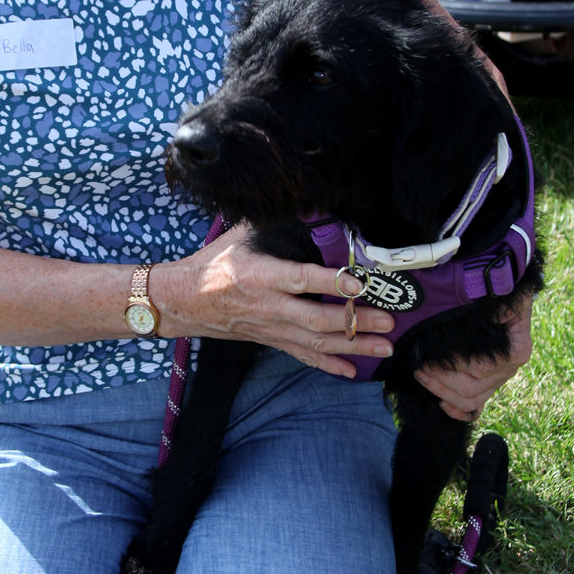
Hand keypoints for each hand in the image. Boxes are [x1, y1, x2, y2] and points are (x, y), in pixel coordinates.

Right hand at [162, 225, 394, 379]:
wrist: (185, 300)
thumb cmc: (216, 262)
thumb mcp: (241, 235)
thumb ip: (276, 223)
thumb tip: (313, 203)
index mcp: (260, 275)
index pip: (300, 279)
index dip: (331, 282)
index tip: (360, 284)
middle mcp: (268, 306)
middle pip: (317, 319)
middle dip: (356, 322)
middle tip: (388, 320)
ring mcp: (271, 328)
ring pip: (317, 342)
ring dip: (353, 346)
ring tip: (384, 347)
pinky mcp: (271, 340)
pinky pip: (303, 356)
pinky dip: (329, 365)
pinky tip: (352, 370)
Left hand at [413, 291, 533, 420]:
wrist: (509, 299)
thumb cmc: (498, 297)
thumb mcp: (493, 299)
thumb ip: (480, 315)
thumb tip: (455, 329)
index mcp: (516, 351)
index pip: (479, 368)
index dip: (450, 367)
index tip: (426, 359)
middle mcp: (510, 369)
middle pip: (473, 389)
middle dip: (440, 381)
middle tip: (418, 369)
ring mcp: (500, 380)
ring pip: (471, 400)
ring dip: (442, 392)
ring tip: (421, 377)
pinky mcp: (491, 385)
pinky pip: (476, 407)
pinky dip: (458, 410)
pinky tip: (441, 404)